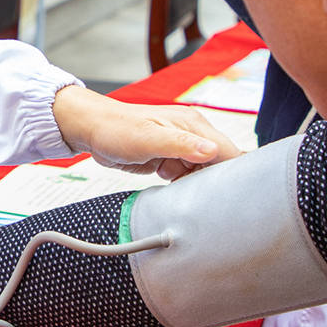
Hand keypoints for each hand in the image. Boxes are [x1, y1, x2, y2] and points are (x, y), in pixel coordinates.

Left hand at [50, 85, 240, 179]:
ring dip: (198, 186)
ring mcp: (182, 147)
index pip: (228, 152)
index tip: (231, 196)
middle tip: (204, 201)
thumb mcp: (148, 138)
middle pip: (219, 165)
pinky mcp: (171, 158)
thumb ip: (181, 144)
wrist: (93, 130)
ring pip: (204, 173)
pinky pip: (187, 176)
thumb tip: (211, 150)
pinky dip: (184, 185)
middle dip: (214, 183)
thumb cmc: (117, 129)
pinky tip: (173, 189)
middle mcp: (193, 135)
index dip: (233, 174)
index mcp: (194, 125)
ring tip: (185, 194)